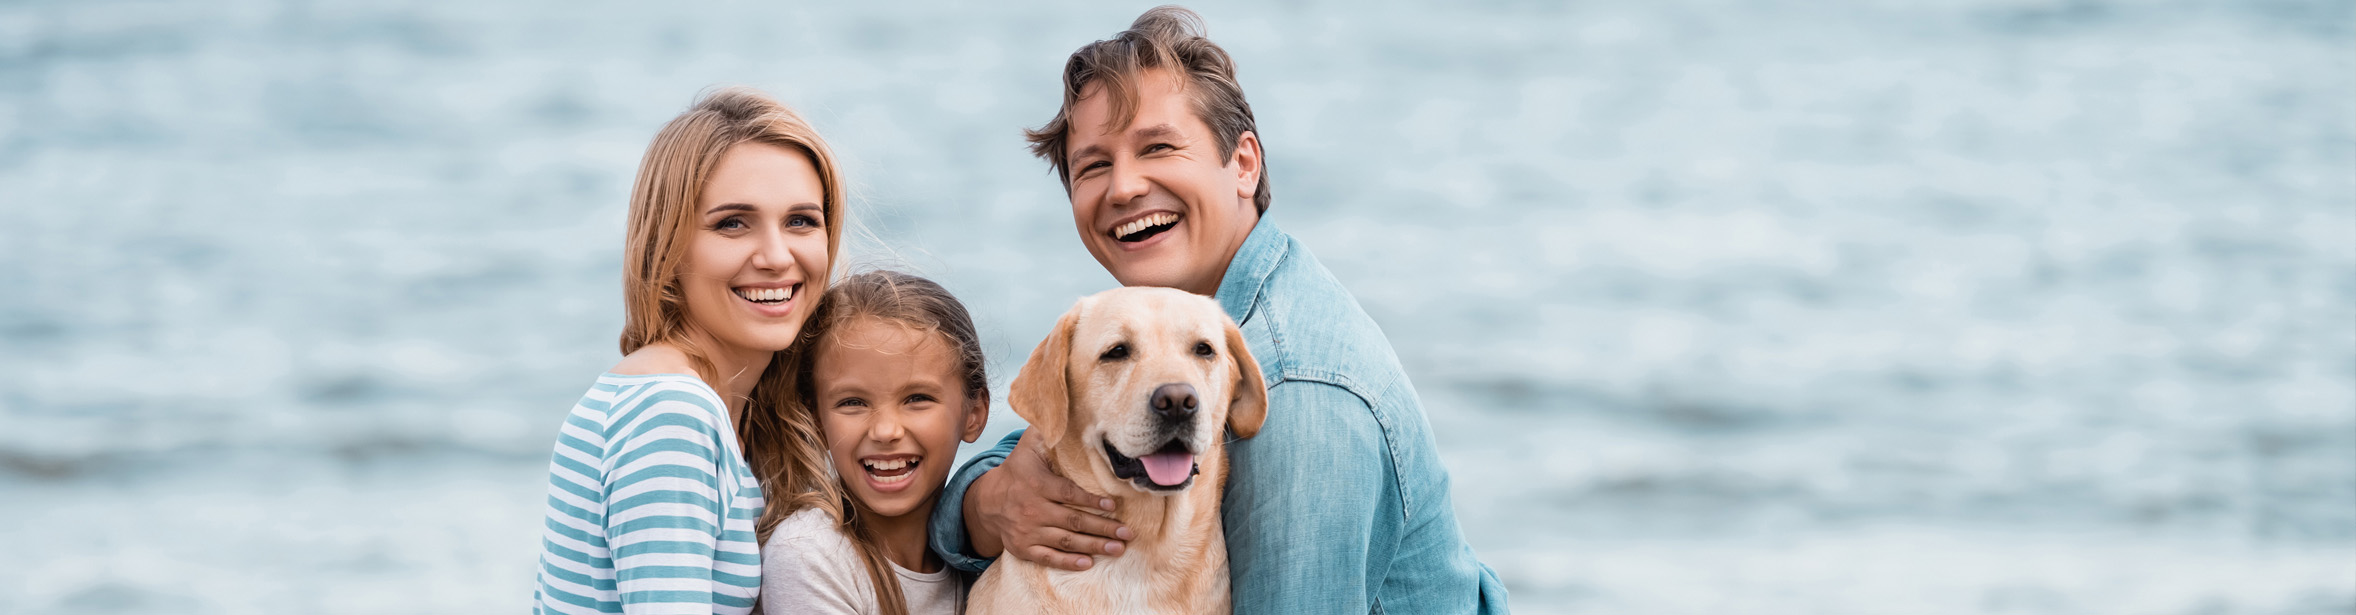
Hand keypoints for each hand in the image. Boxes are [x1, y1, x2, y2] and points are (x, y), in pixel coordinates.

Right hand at [963, 430, 1133, 570]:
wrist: (988, 502)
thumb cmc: (1018, 470)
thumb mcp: (1028, 447)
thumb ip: (1048, 431)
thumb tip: (1064, 408)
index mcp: (1035, 484)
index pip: (1067, 494)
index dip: (1091, 501)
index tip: (1114, 506)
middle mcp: (1031, 509)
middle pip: (1072, 521)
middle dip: (1103, 528)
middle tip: (1128, 533)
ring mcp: (1027, 531)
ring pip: (1065, 541)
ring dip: (1094, 546)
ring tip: (1118, 548)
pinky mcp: (1023, 548)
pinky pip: (1048, 557)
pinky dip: (1068, 562)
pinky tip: (1088, 563)